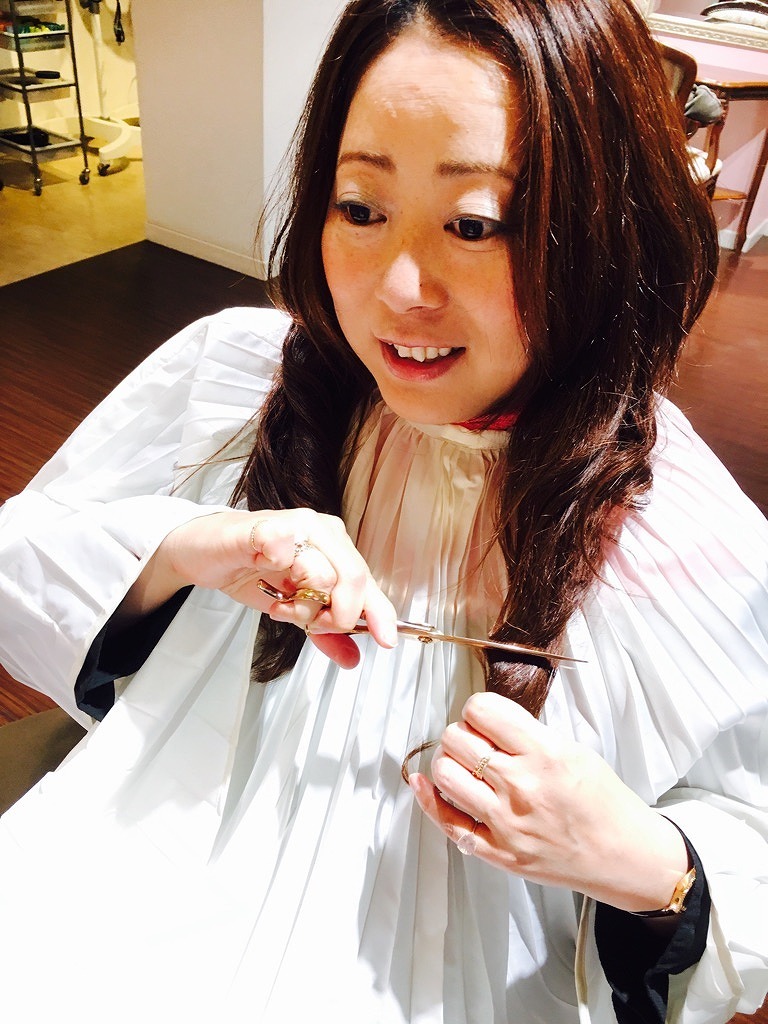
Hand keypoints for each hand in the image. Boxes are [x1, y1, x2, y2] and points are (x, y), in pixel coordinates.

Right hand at [125, 509, 397, 667]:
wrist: (201, 552)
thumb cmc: (248, 570)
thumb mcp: (292, 608)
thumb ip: (323, 631)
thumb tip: (353, 659)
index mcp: (335, 546)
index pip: (367, 582)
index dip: (379, 613)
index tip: (387, 640)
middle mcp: (321, 531)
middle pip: (354, 579)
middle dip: (335, 616)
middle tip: (308, 623)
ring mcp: (294, 525)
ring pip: (324, 573)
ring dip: (301, 603)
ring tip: (279, 604)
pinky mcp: (262, 527)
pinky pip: (283, 548)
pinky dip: (280, 568)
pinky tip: (268, 577)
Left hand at [409, 692, 688, 911]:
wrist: (624, 855)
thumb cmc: (604, 803)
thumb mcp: (573, 750)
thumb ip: (527, 734)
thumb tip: (485, 719)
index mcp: (544, 754)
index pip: (482, 710)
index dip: (477, 709)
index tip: (483, 716)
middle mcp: (520, 786)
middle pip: (455, 739)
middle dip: (460, 732)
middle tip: (474, 740)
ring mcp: (505, 822)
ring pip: (444, 774)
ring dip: (448, 763)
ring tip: (464, 764)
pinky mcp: (497, 851)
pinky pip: (447, 821)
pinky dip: (428, 798)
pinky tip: (423, 783)